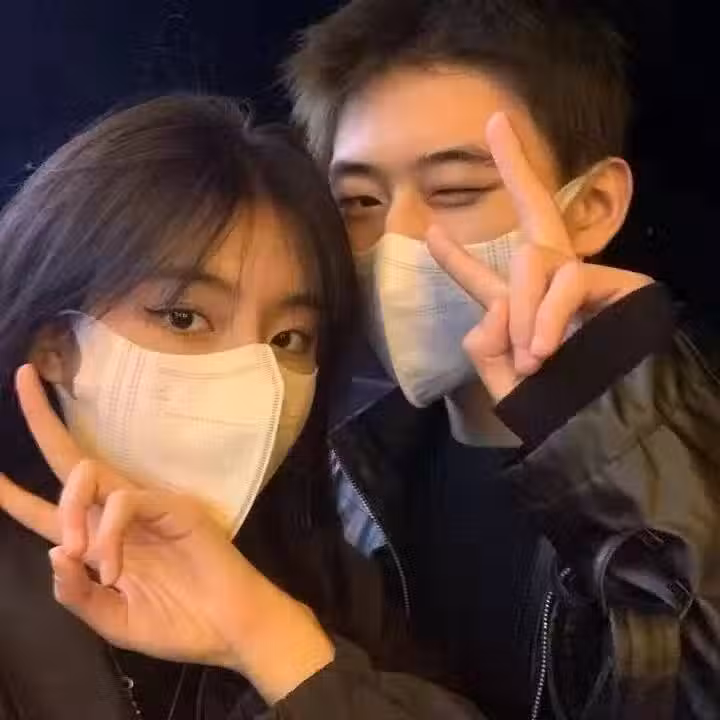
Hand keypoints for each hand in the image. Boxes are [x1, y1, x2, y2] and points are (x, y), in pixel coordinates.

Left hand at [0, 365, 334, 703]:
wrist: (226, 628)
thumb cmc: (175, 624)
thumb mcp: (110, 620)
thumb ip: (75, 594)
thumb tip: (54, 549)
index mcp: (100, 541)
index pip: (49, 509)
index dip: (14, 493)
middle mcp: (117, 514)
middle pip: (69, 460)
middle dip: (41, 421)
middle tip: (23, 378)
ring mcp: (145, 505)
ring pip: (87, 472)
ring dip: (68, 508)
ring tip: (80, 553)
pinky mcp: (171, 504)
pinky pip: (123, 501)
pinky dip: (108, 535)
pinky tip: (113, 569)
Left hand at [427, 112, 651, 401]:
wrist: (605, 432)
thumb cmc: (554, 413)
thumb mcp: (504, 387)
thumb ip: (485, 348)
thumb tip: (492, 309)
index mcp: (516, 312)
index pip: (483, 279)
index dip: (457, 258)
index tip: (431, 231)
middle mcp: (550, 287)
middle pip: (534, 214)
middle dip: (516, 166)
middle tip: (496, 123)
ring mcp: (585, 281)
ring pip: (537, 259)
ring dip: (526, 308)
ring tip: (530, 356)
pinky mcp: (619, 283)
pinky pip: (567, 281)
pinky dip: (548, 314)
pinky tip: (543, 346)